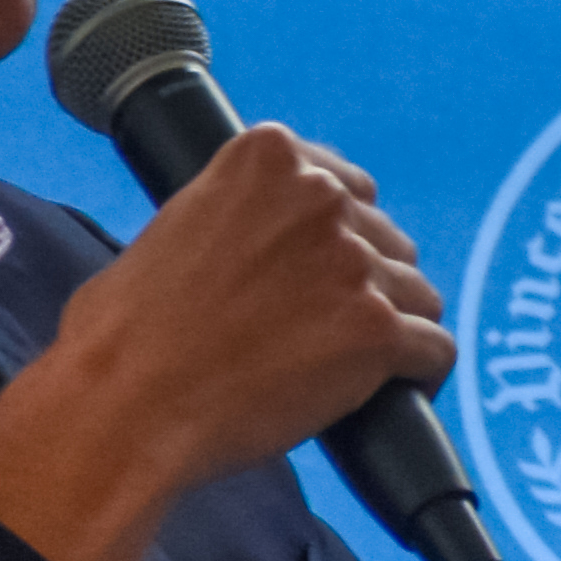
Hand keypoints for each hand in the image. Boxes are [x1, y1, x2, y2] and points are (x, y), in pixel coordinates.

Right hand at [0, 124, 446, 560]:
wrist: (124, 403)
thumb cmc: (126, 334)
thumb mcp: (176, 227)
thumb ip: (239, 215)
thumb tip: (269, 244)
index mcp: (269, 158)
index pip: (349, 186)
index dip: (344, 234)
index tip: (328, 269)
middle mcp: (319, 198)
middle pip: (388, 242)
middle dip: (366, 285)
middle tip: (324, 330)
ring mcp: (352, 263)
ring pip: (418, 296)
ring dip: (394, 330)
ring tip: (352, 369)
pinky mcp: (376, 329)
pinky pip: (436, 350)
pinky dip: (420, 377)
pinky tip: (396, 395)